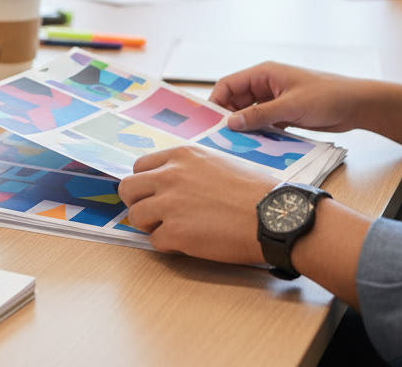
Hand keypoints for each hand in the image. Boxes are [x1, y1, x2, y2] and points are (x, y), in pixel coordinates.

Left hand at [119, 145, 274, 264]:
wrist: (274, 216)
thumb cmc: (255, 191)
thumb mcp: (218, 162)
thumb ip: (189, 168)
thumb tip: (168, 181)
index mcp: (182, 155)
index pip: (139, 166)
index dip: (146, 184)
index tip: (155, 194)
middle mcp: (170, 175)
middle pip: (127, 189)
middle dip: (139, 203)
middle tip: (157, 214)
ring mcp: (170, 204)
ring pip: (135, 216)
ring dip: (151, 226)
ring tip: (176, 229)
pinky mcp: (175, 232)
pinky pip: (154, 241)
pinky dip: (169, 245)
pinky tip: (191, 242)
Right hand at [211, 61, 363, 133]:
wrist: (355, 105)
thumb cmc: (326, 96)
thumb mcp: (290, 106)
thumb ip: (259, 115)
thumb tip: (230, 122)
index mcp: (264, 73)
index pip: (228, 84)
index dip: (216, 101)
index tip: (209, 122)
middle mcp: (265, 85)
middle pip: (236, 101)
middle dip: (229, 118)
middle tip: (222, 139)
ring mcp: (274, 100)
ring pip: (249, 114)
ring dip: (244, 128)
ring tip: (237, 145)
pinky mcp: (283, 114)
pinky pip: (263, 123)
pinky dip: (258, 133)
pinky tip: (255, 146)